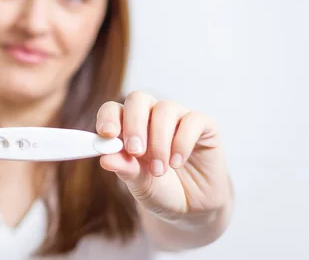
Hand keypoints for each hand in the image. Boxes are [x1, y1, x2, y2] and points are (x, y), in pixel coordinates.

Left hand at [96, 91, 230, 221]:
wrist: (192, 207)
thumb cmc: (160, 189)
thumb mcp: (138, 183)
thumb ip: (124, 168)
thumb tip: (104, 158)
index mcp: (129, 125)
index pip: (114, 109)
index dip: (108, 117)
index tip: (107, 135)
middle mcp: (152, 115)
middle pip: (138, 99)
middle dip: (134, 124)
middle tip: (135, 151)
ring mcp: (178, 118)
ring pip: (165, 109)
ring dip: (159, 141)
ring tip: (158, 170)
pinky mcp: (204, 126)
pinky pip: (193, 120)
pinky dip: (182, 142)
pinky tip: (177, 163)